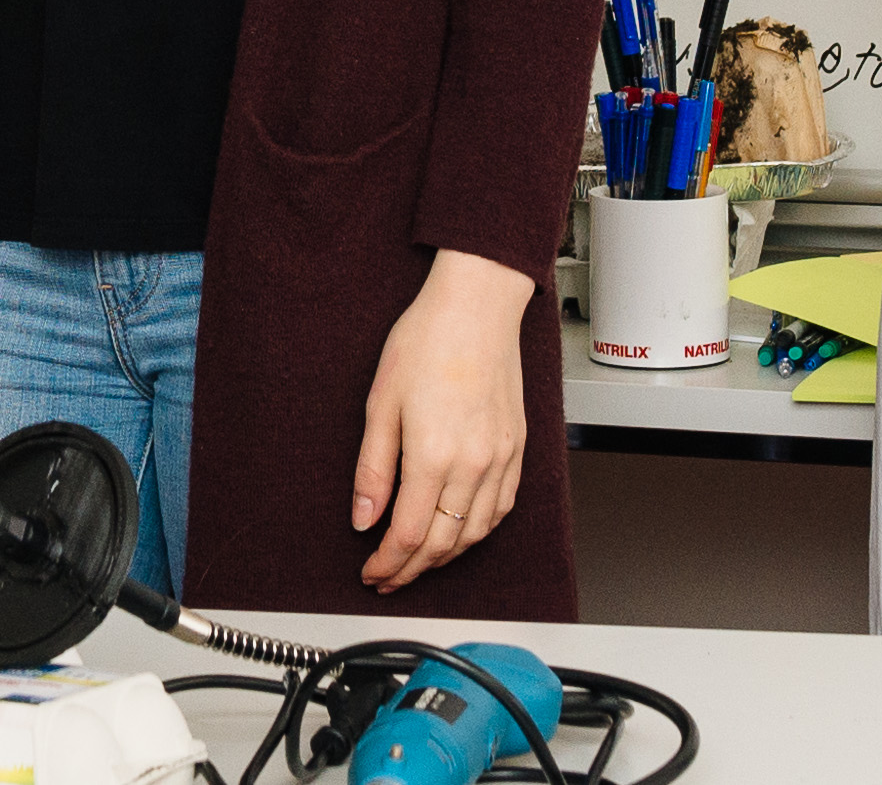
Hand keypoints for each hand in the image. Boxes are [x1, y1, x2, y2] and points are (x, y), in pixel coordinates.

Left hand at [352, 249, 534, 590]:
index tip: (371, 572)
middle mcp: (474, 463)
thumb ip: (372, 469)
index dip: (387, 562)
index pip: (409, 534)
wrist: (477, 306)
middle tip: (388, 576)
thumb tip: (363, 519)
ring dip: (446, 555)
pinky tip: (461, 531)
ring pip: (476, 532)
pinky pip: (502, 507)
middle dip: (411, 568)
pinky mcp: (517, 447)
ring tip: (419, 561)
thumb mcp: (381, 403)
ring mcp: (501, 457)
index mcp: (434, 454)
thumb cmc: (428, 340)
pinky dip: (479, 530)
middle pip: (443, 542)